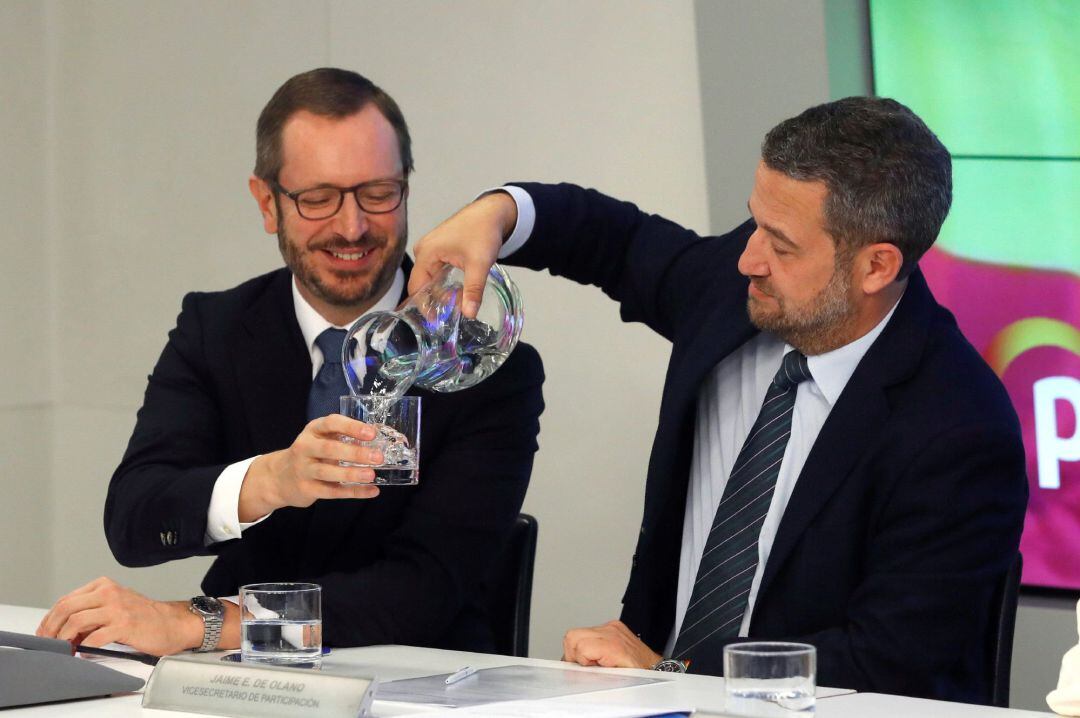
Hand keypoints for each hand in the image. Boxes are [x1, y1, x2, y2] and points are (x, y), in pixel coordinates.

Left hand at [36, 577, 203, 655]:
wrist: (172, 624)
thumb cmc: (143, 617)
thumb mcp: (114, 606)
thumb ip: (91, 612)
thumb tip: (63, 630)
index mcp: (104, 585)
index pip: (66, 600)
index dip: (50, 619)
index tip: (45, 633)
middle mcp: (109, 593)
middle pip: (66, 608)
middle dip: (52, 629)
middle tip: (50, 643)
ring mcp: (117, 608)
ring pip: (76, 621)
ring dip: (65, 638)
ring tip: (65, 648)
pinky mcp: (125, 625)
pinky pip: (95, 637)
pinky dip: (84, 648)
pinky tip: (83, 653)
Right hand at [239, 414, 382, 520]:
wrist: (279, 477)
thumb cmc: (310, 454)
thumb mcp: (321, 439)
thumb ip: (344, 438)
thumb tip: (378, 440)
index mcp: (313, 430)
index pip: (331, 423)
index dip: (351, 427)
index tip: (371, 433)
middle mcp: (305, 447)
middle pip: (329, 449)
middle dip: (354, 453)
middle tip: (377, 457)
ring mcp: (303, 469)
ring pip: (328, 472)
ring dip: (351, 473)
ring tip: (372, 475)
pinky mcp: (306, 489)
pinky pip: (331, 492)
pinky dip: (353, 492)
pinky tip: (371, 491)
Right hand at [409, 191, 516, 317]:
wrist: (492, 212)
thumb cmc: (483, 232)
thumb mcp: (479, 263)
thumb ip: (473, 290)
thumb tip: (469, 314)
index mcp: (426, 253)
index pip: (416, 288)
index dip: (424, 306)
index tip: (437, 322)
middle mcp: (423, 251)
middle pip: (423, 284)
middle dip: (437, 301)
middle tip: (453, 315)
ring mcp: (431, 250)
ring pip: (432, 279)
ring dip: (444, 292)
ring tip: (459, 304)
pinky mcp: (440, 250)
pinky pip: (437, 272)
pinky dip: (447, 283)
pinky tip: (460, 292)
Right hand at [562, 619, 661, 668]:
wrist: (654, 667)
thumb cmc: (640, 674)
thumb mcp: (617, 680)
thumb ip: (596, 675)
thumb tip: (579, 674)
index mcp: (613, 646)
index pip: (580, 645)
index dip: (579, 660)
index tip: (587, 668)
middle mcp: (611, 632)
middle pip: (573, 636)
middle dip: (574, 653)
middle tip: (585, 665)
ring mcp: (611, 627)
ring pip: (577, 632)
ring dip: (580, 648)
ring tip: (592, 660)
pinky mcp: (611, 625)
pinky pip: (588, 631)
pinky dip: (588, 643)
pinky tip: (598, 653)